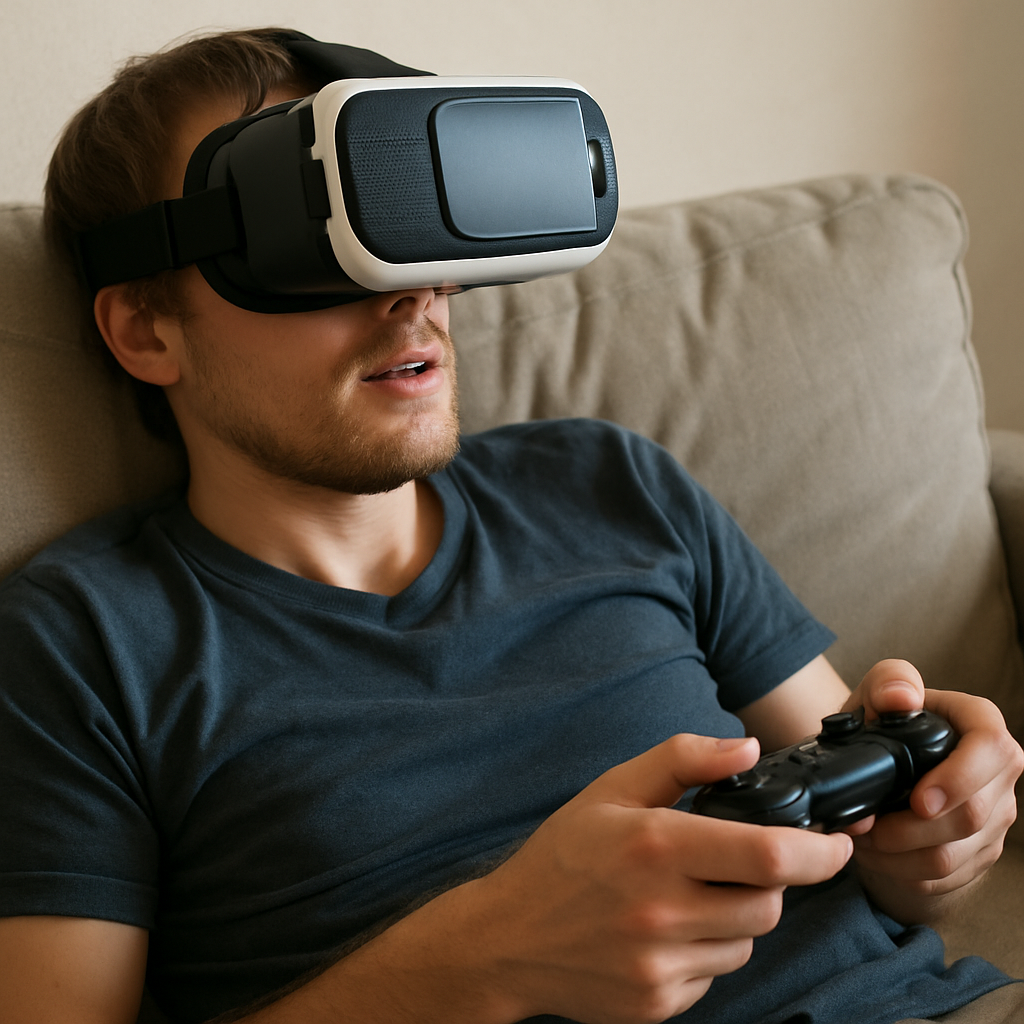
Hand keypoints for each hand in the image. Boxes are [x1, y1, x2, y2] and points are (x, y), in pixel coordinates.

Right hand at [461, 733, 853, 1023]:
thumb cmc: (562, 856)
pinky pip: (714, 976)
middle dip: (768, 880)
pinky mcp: (657, 1003)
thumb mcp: (612, 788)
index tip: (837, 843)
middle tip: (734, 863)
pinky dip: (706, 951)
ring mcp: (659, 964)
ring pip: (745, 943)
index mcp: (654, 845)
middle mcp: (661, 910)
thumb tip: (748, 749)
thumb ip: (683, 760)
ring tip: (689, 896)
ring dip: (736, 917)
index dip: (820, 850)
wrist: (508, 937)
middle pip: (769, 904)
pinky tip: (665, 931)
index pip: (769, 855)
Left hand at [841, 660, 1023, 923]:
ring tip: (859, 837)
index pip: (993, 749)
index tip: (919, 801)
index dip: (959, 779)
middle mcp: (997, 774)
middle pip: (972, 816)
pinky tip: (872, 853)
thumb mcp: (877, 691)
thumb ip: (890, 681)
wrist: (872, 762)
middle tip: (862, 822)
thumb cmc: (881, 722)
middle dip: (909, 828)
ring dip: (897, 853)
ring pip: (953, 855)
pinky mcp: (977, 852)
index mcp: (980, 725)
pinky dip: (900, 870)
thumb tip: (903, 698)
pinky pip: (943, 877)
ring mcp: (993, 817)